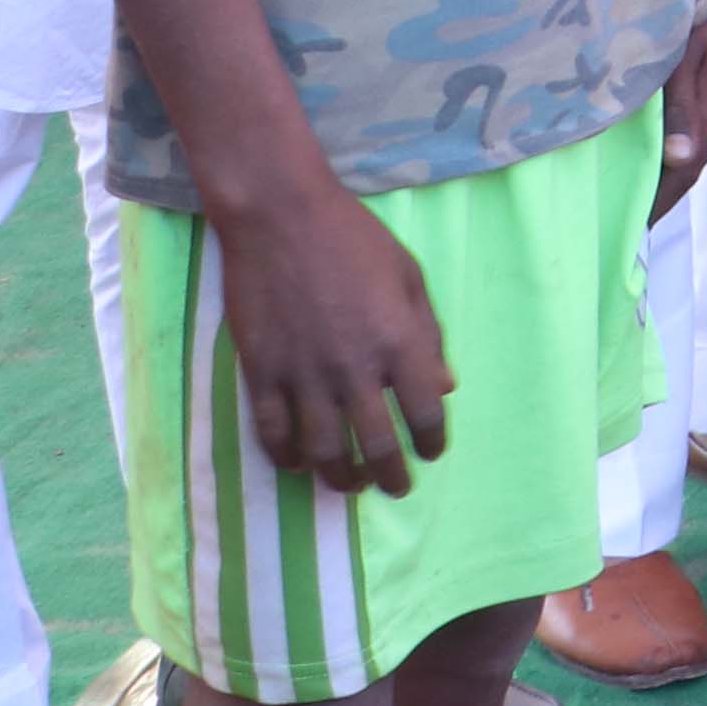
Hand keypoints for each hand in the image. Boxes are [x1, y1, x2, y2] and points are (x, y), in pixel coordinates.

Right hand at [214, 176, 452, 493]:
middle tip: (394, 488)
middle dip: (389, 476)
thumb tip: (445, 388)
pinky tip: (299, 464)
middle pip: (376, 445)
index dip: (431, 442)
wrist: (281, 217)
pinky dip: (287, 457)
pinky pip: (273, 433)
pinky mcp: (261, 373)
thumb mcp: (410, 278)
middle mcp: (355, 367)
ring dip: (339, 478)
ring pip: (323, 450)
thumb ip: (428, 335)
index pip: (426, 413)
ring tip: (351, 485)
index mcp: (400, 341)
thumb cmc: (355, 240)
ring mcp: (304, 374)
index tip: (431, 454)